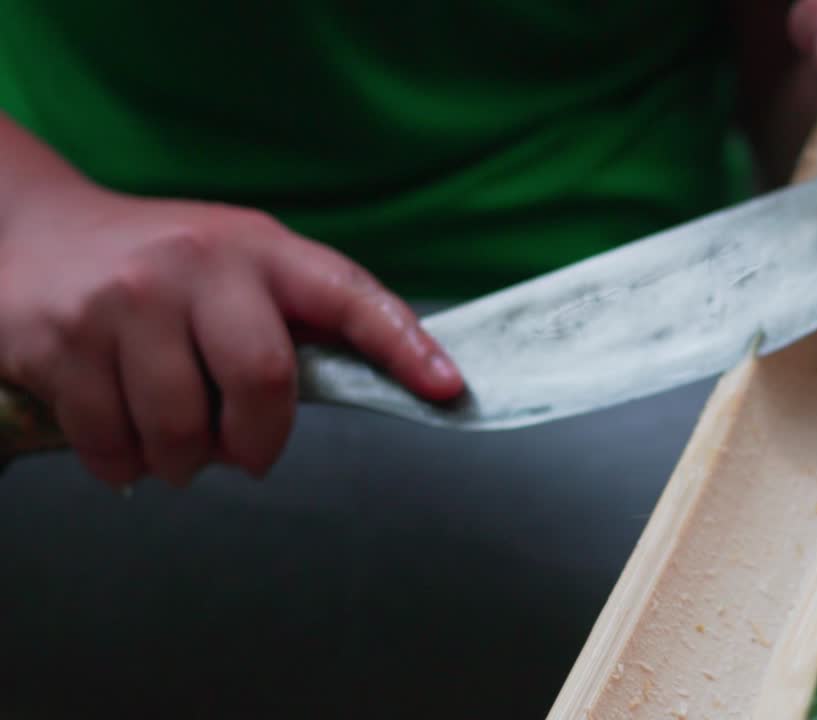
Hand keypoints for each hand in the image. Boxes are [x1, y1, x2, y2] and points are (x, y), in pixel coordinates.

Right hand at [0, 184, 463, 487]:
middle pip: (263, 380)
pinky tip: (128, 446)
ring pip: (180, 427)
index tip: (446, 386)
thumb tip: (373, 384)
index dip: (403, 345)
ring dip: (186, 461)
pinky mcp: (63, 341)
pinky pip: (112, 443)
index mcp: (261, 249)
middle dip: (260, 441)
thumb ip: (294, 316)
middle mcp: (198, 265)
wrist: (33, 230)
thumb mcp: (238, 266)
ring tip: (179, 446)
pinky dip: (126, 465)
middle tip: (248, 454)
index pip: (350, 296)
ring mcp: (126, 301)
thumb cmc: (161, 263)